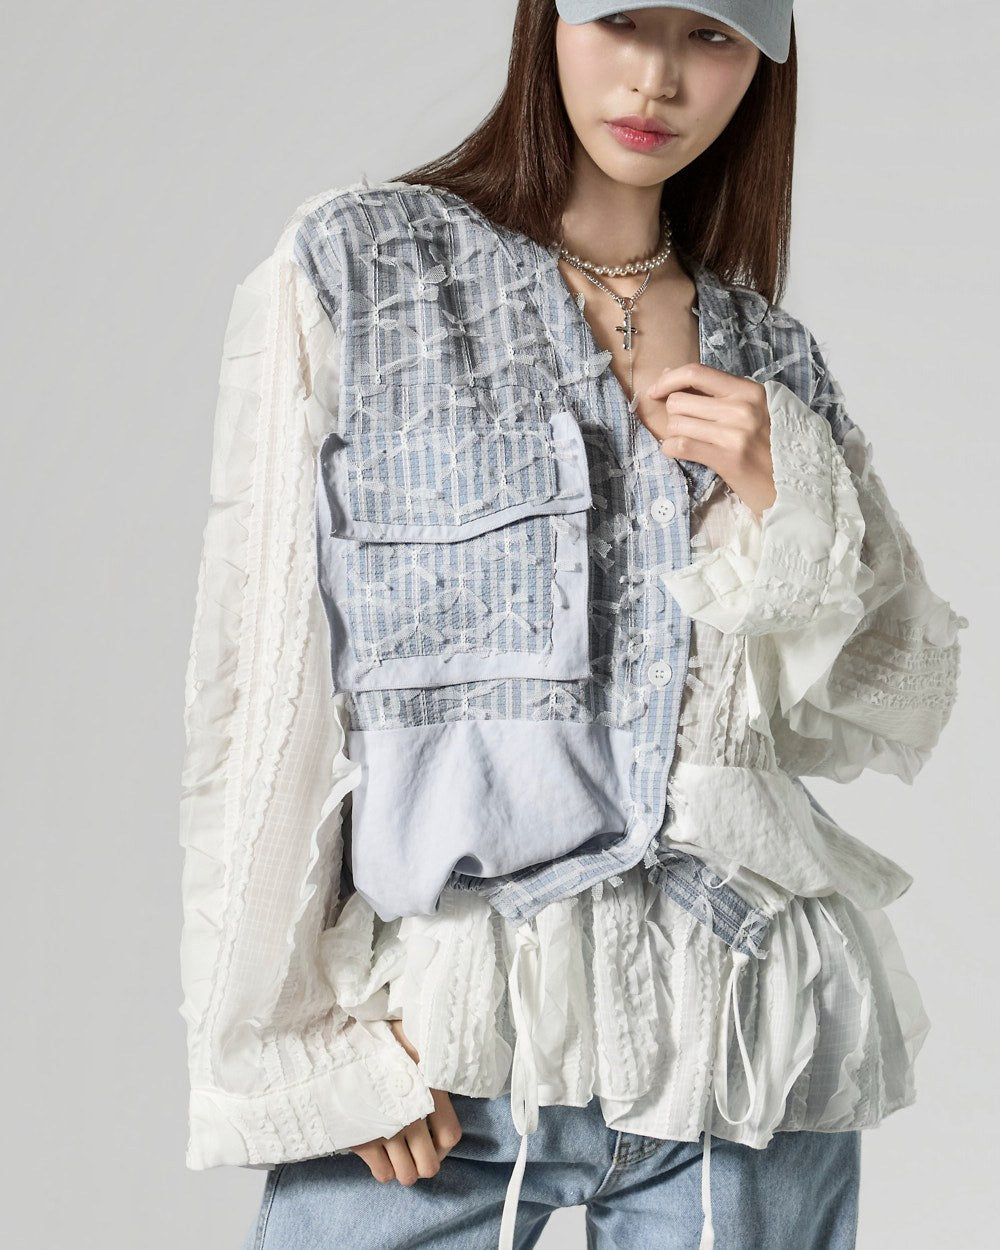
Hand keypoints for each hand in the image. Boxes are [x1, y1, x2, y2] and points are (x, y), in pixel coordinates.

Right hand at [348, 1018, 463, 1184]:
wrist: (342, 1043)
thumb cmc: (384, 1045)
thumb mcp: (416, 1055)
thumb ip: (432, 1082)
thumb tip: (441, 1108)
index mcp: (429, 1092)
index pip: (450, 1136)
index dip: (444, 1148)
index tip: (434, 1143)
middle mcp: (412, 1116)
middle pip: (429, 1165)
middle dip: (422, 1164)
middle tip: (413, 1153)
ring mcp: (388, 1130)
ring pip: (406, 1175)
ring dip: (403, 1169)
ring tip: (396, 1153)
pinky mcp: (363, 1139)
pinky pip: (383, 1173)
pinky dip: (384, 1168)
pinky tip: (379, 1153)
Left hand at [645, 363, 776, 520]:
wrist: (795, 485)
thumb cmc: (770, 448)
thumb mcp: (753, 412)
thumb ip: (717, 394)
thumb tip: (669, 375)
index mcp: (749, 391)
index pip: (697, 372)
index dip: (669, 379)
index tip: (656, 390)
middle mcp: (742, 407)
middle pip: (679, 400)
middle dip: (673, 415)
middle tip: (686, 427)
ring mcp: (734, 433)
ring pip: (676, 423)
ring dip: (675, 434)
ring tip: (692, 442)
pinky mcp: (727, 459)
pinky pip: (680, 446)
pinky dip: (672, 449)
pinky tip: (682, 452)